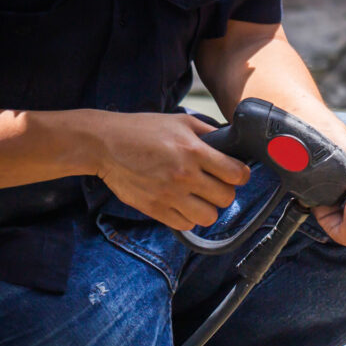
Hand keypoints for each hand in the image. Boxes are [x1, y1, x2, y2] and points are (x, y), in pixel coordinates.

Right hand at [93, 112, 249, 230]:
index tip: (236, 173)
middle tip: (215, 184)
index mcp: (194, 151)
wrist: (105, 145)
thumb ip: (208, 132)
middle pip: (226, 198)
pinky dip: (188, 217)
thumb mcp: (180, 121)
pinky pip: (185, 224)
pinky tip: (182, 204)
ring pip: (209, 217)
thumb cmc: (142, 130)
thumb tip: (232, 141)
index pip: (236, 174)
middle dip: (225, 191)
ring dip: (208, 207)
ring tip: (199, 197)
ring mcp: (169, 195)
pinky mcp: (155, 209)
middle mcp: (184, 175)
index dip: (241, 174)